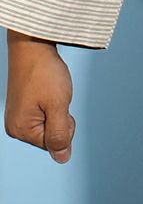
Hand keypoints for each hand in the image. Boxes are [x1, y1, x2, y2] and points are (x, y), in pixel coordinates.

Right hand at [4, 30, 75, 162]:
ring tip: (50, 90)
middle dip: (61, 116)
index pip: (55, 143)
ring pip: (51, 122)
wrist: (33, 45)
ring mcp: (19, 115)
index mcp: (21, 130)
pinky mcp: (24, 105)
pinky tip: (47, 88)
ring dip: (58, 108)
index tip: (58, 103)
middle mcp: (16, 126)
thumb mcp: (58, 105)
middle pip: (52, 135)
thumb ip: (61, 134)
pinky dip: (53, 101)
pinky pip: (46, 112)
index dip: (66, 124)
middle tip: (55, 95)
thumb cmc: (45, 73)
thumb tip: (63, 159)